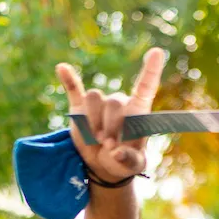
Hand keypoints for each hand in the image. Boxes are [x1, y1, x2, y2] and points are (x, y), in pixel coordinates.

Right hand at [55, 47, 166, 183]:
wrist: (103, 165)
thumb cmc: (125, 162)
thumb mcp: (133, 166)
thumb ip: (129, 160)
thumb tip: (116, 153)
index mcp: (138, 112)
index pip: (146, 86)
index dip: (151, 70)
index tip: (157, 53)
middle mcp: (120, 102)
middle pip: (114, 102)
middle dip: (111, 127)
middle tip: (110, 145)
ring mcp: (99, 104)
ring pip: (94, 99)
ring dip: (94, 123)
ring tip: (98, 140)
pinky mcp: (80, 108)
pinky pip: (73, 89)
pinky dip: (68, 79)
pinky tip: (61, 68)